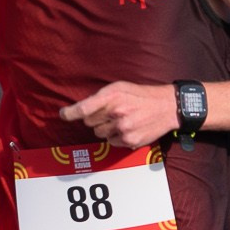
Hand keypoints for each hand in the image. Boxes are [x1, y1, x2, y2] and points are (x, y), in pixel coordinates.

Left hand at [63, 83, 177, 149]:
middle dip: (96, 118)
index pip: (84, 108)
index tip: (63, 115)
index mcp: (113, 96)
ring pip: (99, 134)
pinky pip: (111, 142)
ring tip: (122, 120)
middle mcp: (117, 112)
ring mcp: (123, 128)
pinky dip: (116, 137)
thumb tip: (81, 110)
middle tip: (111, 113)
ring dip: (106, 129)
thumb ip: (101, 96)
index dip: (70, 113)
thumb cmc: (140, 95)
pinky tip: (128, 128)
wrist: (167, 107)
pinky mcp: (129, 140)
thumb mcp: (120, 87)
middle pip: (89, 122)